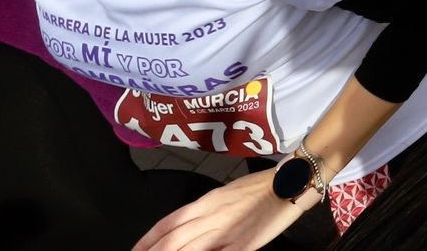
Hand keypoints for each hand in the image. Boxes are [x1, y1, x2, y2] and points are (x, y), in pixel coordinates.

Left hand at [132, 168, 310, 250]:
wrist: (290, 183)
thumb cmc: (260, 186)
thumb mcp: (225, 194)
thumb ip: (205, 210)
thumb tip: (187, 225)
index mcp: (206, 202)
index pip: (168, 223)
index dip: (148, 239)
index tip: (136, 250)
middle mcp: (211, 217)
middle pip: (173, 239)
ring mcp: (226, 232)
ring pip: (189, 250)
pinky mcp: (243, 245)